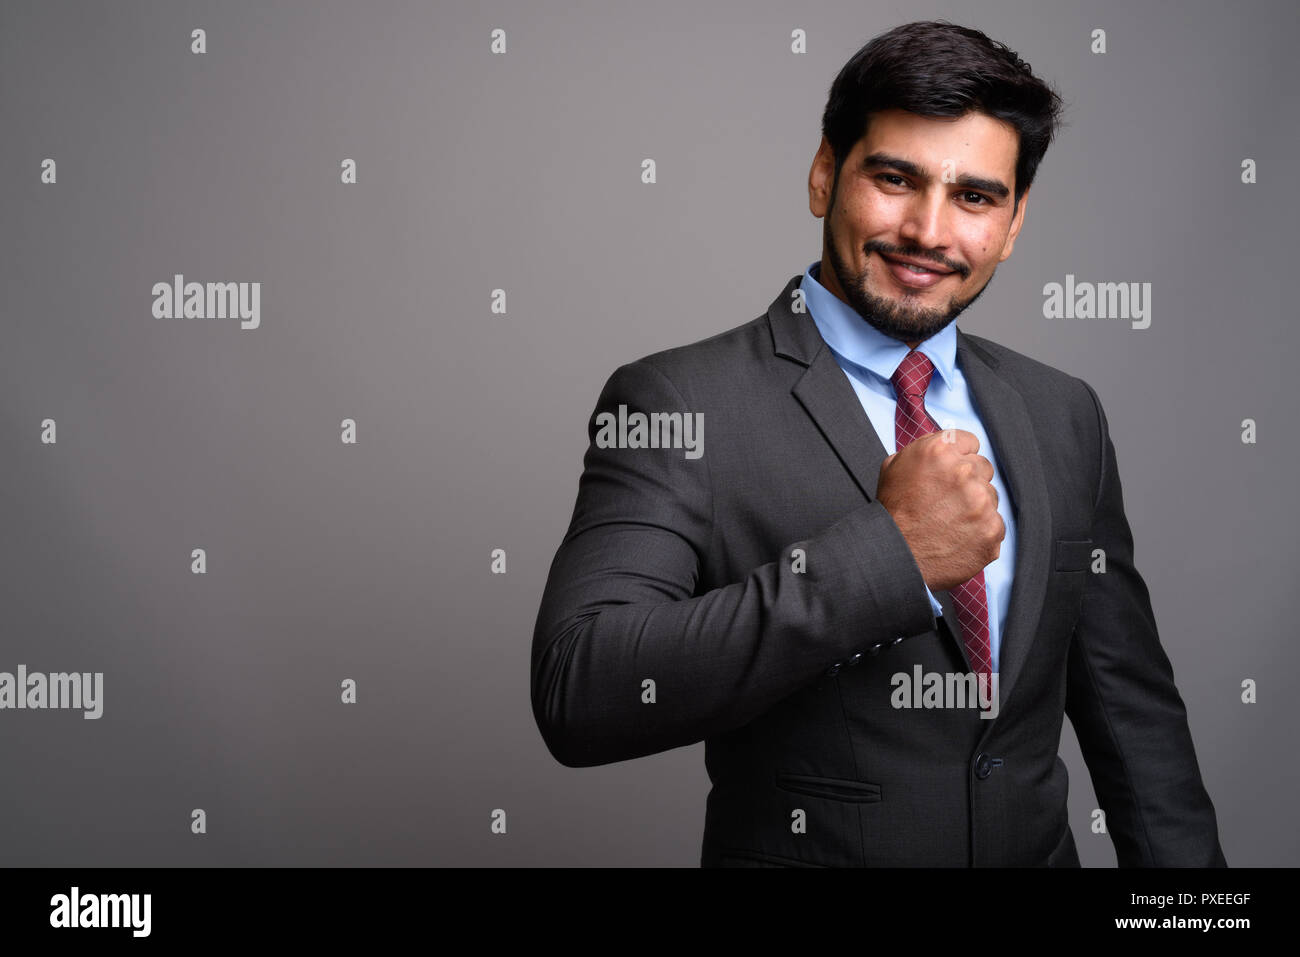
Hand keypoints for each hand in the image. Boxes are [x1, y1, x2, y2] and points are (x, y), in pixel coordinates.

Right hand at [876, 429, 1003, 591]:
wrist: (894, 555)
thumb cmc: (892, 512)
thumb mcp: (895, 466)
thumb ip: (926, 447)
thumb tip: (949, 443)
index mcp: (940, 450)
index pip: (969, 442)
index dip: (957, 458)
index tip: (949, 473)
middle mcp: (964, 472)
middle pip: (983, 468)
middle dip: (968, 482)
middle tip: (946, 501)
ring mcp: (982, 502)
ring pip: (991, 496)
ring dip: (976, 506)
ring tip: (949, 522)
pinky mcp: (992, 530)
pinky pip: (996, 523)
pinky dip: (981, 531)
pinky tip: (959, 537)